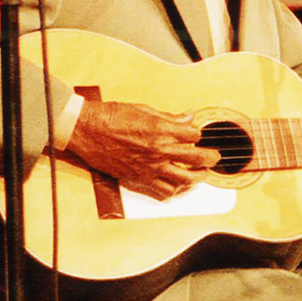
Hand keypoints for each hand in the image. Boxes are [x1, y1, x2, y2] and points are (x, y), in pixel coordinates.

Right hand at [60, 100, 220, 200]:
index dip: (198, 133)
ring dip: (197, 177)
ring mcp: (150, 167)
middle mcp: (159, 150)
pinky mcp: (139, 178)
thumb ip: (169, 117)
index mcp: (161, 129)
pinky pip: (163, 190)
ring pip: (185, 179)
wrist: (87, 130)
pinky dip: (174, 190)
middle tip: (214, 157)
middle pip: (197, 158)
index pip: (194, 134)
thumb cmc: (111, 116)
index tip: (197, 134)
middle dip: (210, 158)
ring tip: (201, 175)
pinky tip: (177, 185)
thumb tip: (188, 117)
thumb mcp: (144, 110)